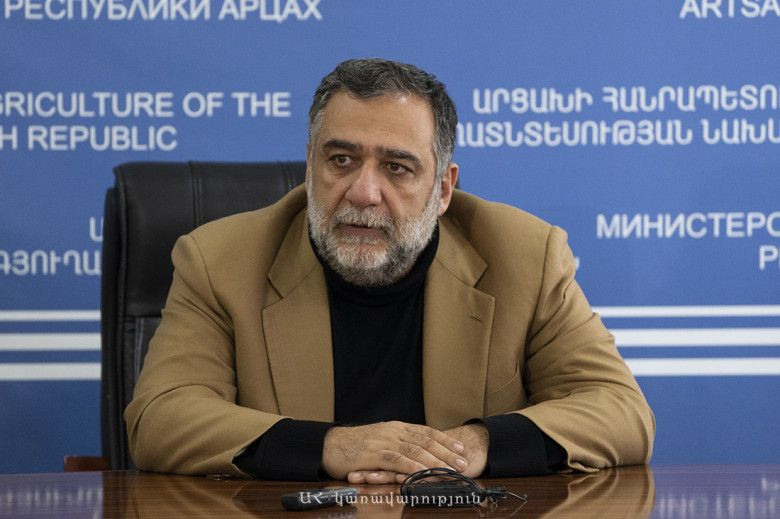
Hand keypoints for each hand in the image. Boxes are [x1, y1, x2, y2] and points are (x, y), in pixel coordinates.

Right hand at [345, 423, 489, 484]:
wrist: (330, 445)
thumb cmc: (355, 446)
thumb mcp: (381, 440)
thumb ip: (398, 444)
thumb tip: (418, 451)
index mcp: (396, 427)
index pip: (426, 432)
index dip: (445, 440)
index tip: (460, 449)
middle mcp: (393, 431)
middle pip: (425, 441)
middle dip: (446, 453)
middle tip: (462, 463)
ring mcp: (383, 442)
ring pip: (415, 451)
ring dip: (434, 462)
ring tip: (449, 471)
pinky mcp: (373, 454)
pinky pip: (397, 461)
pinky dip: (412, 467)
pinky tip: (424, 473)